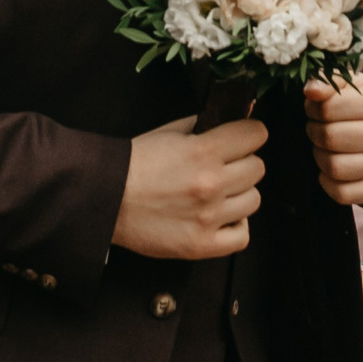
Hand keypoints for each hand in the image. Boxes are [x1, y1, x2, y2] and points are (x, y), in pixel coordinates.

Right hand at [113, 115, 267, 259]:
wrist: (105, 198)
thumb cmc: (133, 164)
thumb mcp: (168, 132)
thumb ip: (199, 125)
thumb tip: (226, 117)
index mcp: (204, 150)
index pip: (257, 134)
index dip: (249, 134)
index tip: (241, 140)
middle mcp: (212, 183)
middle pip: (258, 168)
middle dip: (243, 164)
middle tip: (224, 168)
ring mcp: (208, 216)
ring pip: (254, 200)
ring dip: (239, 195)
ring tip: (219, 195)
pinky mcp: (201, 244)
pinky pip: (242, 237)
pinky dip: (235, 228)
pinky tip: (221, 219)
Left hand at [305, 74, 362, 204]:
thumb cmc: (357, 104)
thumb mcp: (346, 84)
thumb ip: (327, 81)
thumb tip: (311, 90)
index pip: (328, 108)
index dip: (312, 108)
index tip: (315, 109)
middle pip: (331, 138)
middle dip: (315, 133)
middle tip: (317, 129)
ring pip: (336, 168)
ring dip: (320, 158)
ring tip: (324, 148)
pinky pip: (343, 194)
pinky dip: (328, 183)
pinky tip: (329, 170)